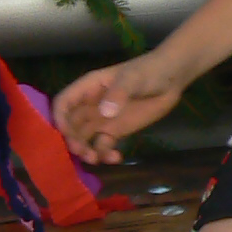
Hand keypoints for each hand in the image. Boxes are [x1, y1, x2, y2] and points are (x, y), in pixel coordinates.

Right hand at [51, 55, 185, 164]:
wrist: (172, 79)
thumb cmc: (149, 72)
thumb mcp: (133, 79)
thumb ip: (118, 93)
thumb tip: (105, 113)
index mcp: (87, 88)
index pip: (63, 103)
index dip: (60, 118)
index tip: (65, 133)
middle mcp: (90, 106)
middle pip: (71, 125)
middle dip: (72, 140)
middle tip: (83, 152)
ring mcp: (102, 120)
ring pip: (84, 138)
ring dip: (85, 150)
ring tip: (95, 159)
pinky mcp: (116, 131)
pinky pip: (103, 145)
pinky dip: (105, 154)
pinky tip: (116, 158)